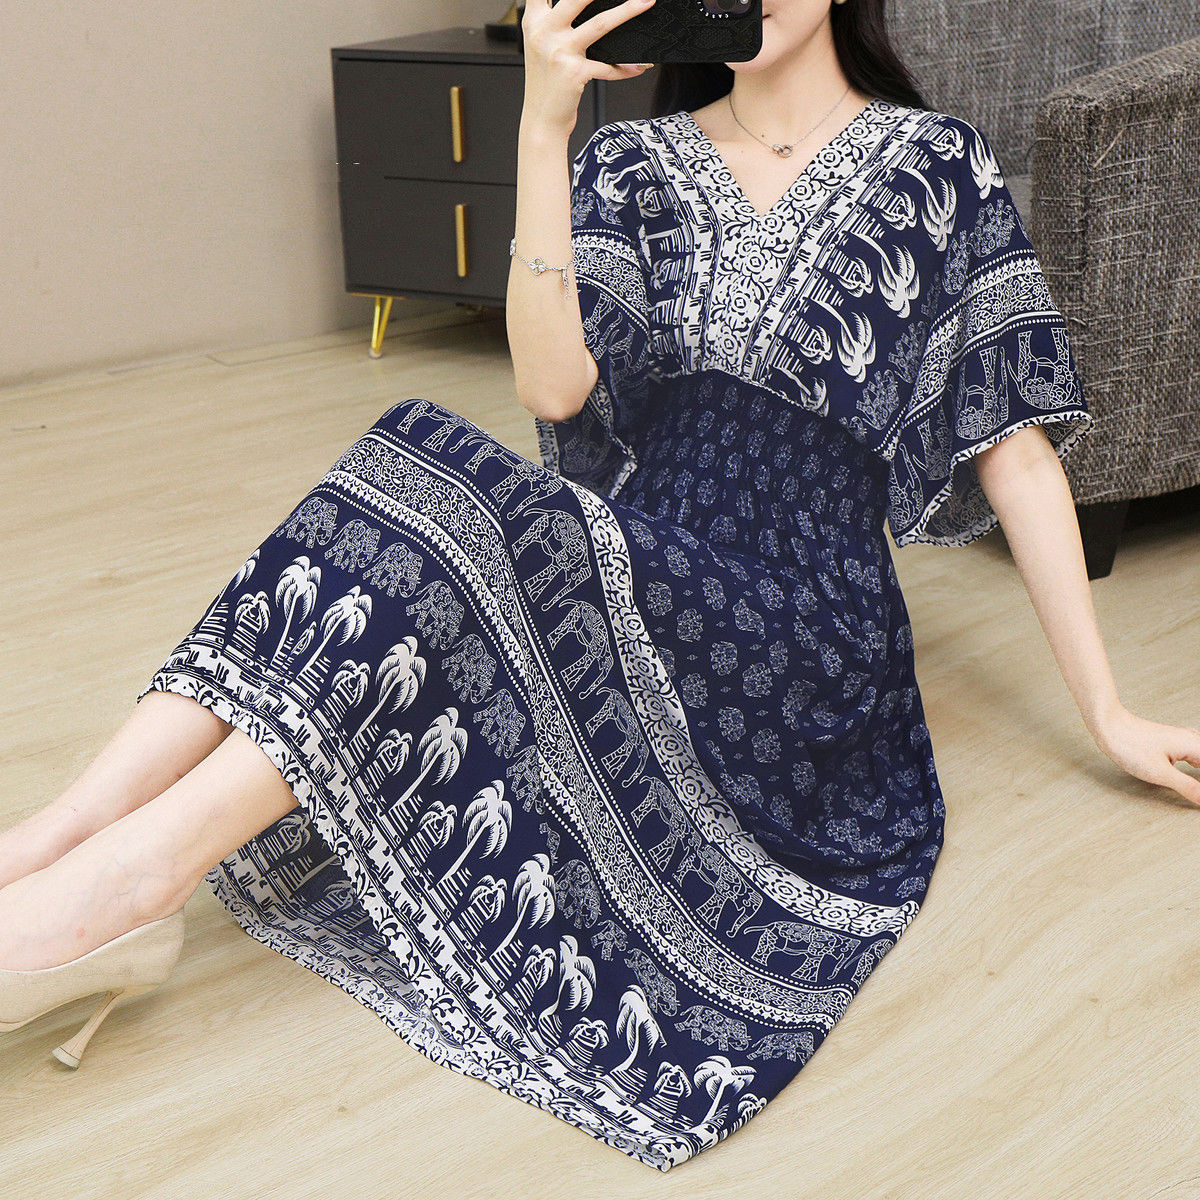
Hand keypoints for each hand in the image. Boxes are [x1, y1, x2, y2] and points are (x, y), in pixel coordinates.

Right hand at [520, 0, 656, 132]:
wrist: (542, 119)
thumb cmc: (546, 81)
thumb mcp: (542, 44)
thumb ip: (555, 19)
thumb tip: (588, 3)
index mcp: (534, 20)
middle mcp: (544, 31)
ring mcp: (559, 51)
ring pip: (600, 23)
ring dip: (627, 11)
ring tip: (646, 1)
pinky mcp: (575, 73)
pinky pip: (608, 66)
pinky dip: (626, 67)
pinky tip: (640, 65)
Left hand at [1094, 706, 1199, 805]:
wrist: (1109, 725)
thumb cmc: (1130, 745)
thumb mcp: (1160, 773)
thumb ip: (1187, 787)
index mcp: (1194, 745)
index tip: (1198, 795)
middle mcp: (1190, 739)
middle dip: (1199, 781)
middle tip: (1196, 794)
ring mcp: (1180, 739)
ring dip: (1198, 771)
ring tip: (1195, 787)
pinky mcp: (1169, 741)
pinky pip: (1192, 753)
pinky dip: (1196, 764)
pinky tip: (1193, 768)